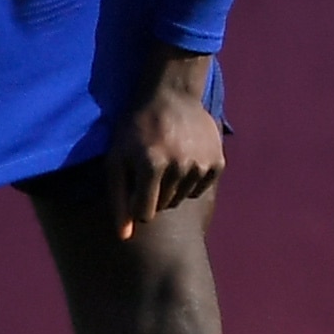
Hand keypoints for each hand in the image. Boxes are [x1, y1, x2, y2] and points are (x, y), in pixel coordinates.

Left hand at [111, 52, 227, 237]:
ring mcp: (202, 164)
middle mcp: (180, 167)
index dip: (135, 203)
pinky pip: (200, 188)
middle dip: (152, 194)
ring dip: (170, 187)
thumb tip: (125, 238)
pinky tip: (183, 159)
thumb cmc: (135, 128)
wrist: (171, 95)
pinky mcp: (218, 162)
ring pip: (181, 199)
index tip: (133, 186)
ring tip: (165, 162)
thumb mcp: (116, 160)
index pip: (144, 214)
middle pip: (163, 206)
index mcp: (151, 166)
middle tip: (148, 168)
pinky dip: (189, 180)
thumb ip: (119, 199)